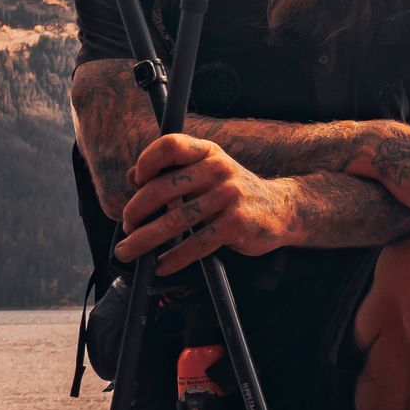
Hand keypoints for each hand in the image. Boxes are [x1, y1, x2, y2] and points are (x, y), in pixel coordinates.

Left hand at [116, 134, 295, 273]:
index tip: (137, 181)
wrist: (281, 208)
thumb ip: (172, 171)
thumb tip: (133, 177)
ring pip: (174, 221)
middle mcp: (218, 169)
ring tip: (128, 251)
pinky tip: (162, 265)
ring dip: (144, 240)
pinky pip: (196, 244)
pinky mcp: (235, 223)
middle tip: (127, 228)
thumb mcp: (208, 171)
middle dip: (135, 212)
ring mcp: (229, 196)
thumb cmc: (234, 191)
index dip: (147, 161)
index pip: (170, 145)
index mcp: (208, 153)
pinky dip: (174, 258)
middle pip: (162, 188)